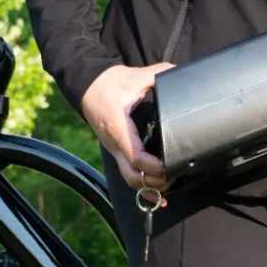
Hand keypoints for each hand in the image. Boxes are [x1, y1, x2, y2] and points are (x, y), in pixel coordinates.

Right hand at [81, 63, 174, 192]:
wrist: (88, 85)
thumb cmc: (110, 83)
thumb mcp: (135, 75)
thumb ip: (158, 74)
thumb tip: (179, 72)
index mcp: (120, 128)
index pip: (136, 157)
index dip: (155, 167)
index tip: (172, 165)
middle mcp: (115, 144)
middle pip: (132, 177)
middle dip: (155, 182)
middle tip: (175, 176)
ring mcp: (114, 150)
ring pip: (130, 180)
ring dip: (150, 187)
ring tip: (170, 182)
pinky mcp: (117, 151)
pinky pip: (128, 174)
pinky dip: (143, 186)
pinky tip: (158, 194)